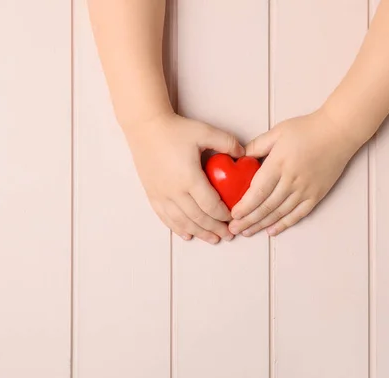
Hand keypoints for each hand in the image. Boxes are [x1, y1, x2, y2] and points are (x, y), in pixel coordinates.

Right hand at [125, 112, 243, 243]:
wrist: (145, 127)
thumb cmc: (175, 129)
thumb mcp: (205, 132)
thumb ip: (227, 142)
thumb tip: (243, 154)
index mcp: (189, 178)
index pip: (211, 205)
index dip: (224, 215)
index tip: (233, 218)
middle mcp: (174, 191)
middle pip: (198, 218)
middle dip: (215, 229)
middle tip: (228, 235)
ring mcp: (161, 194)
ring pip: (182, 222)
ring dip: (199, 233)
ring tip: (212, 239)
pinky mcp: (152, 194)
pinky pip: (165, 217)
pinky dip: (177, 228)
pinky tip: (187, 235)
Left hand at [228, 110, 361, 236]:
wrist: (339, 132)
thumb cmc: (308, 129)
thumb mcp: (277, 132)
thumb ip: (257, 145)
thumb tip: (239, 157)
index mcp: (278, 164)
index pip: (258, 191)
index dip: (245, 206)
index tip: (233, 214)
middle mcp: (291, 180)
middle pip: (266, 206)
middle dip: (248, 220)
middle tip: (234, 229)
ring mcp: (305, 189)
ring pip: (280, 213)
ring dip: (262, 225)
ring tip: (248, 232)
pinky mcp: (316, 195)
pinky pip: (298, 214)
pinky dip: (284, 224)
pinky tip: (272, 230)